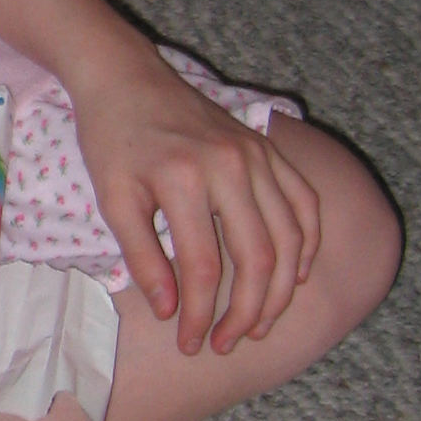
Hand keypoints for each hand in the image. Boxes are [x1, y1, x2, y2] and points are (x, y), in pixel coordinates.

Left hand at [72, 49, 323, 356]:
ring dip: (282, 288)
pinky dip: (308, 242)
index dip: (200, 314)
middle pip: (259, 256)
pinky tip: (296, 275)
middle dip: (248, 311)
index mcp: (184, 179)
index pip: (202, 268)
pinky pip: (304, 201)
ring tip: (261, 324)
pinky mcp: (267, 148)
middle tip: (228, 343)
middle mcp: (231, 166)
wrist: (126, 76)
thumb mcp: (113, 198)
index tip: (191, 344)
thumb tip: (172, 311)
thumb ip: (142, 257)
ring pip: (291, 235)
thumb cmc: (112, 139)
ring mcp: (256, 155)